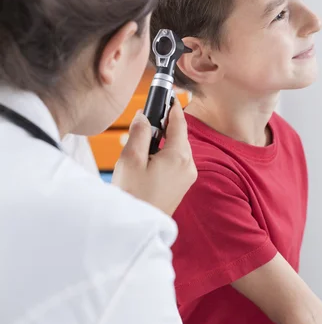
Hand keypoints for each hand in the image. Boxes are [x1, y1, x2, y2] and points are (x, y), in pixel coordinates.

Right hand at [112, 100, 196, 215]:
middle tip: (144, 123)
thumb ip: (139, 132)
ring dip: (163, 142)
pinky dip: (164, 156)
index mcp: (179, 156)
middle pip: (179, 135)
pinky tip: (147, 162)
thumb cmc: (132, 195)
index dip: (172, 107)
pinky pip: (176, 163)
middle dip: (163, 127)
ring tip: (141, 147)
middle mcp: (189, 166)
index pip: (179, 122)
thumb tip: (145, 116)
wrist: (135, 228)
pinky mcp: (182, 187)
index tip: (166, 95)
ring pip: (177, 149)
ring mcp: (187, 178)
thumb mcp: (130, 158)